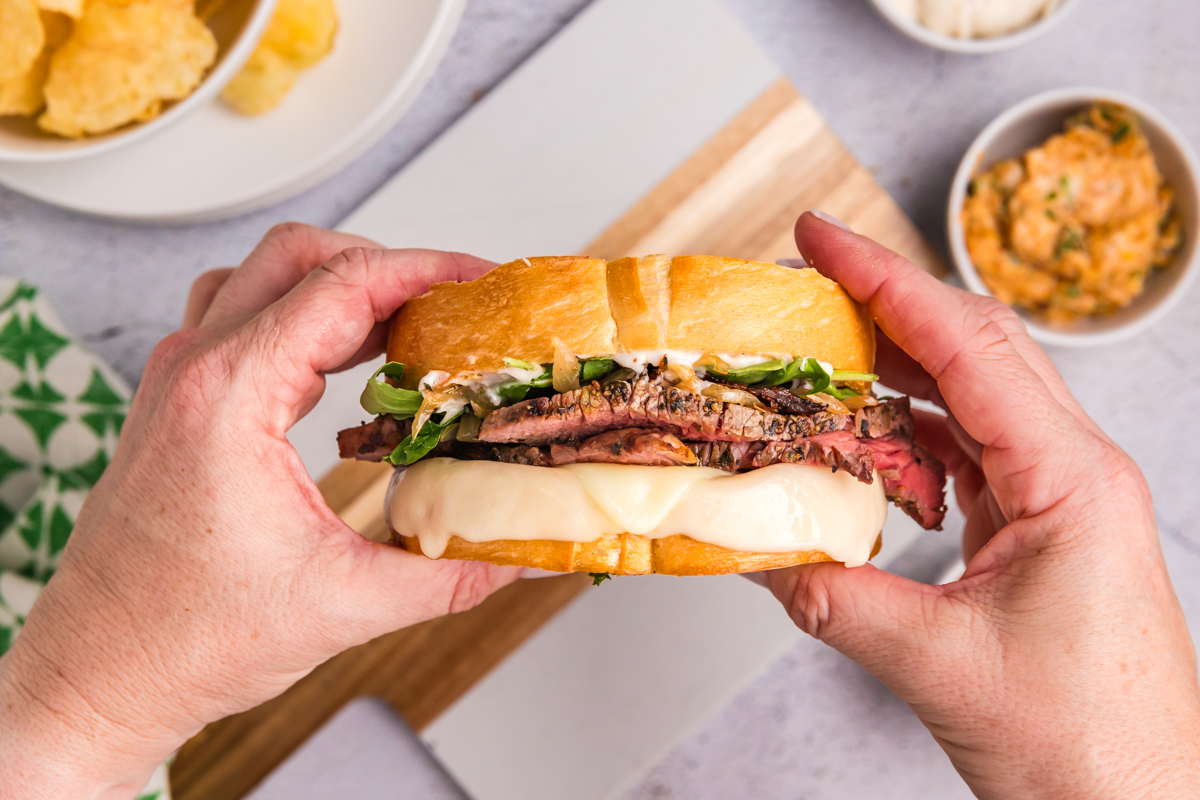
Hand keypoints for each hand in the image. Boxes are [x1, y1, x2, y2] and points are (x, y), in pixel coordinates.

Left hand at [0, 224, 519, 799]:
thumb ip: (449, 577)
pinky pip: (240, 319)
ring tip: (405, 325)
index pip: (340, 287)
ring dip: (336, 285)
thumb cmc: (185, 640)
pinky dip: (300, 318)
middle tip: (451, 302)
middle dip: (385, 265)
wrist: (98, 675)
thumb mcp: (342, 606)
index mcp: (228, 397)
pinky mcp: (174, 404)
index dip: (423, 271)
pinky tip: (345, 363)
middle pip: (297, 257)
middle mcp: (193, 371)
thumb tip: (524, 557)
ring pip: (261, 277)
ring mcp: (175, 382)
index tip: (480, 279)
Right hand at [765, 212, 1199, 798]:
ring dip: (893, 369)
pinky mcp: (1037, 529)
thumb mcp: (941, 667)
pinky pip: (965, 453)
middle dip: (887, 301)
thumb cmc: (1088, 744)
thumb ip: (837, 600)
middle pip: (974, 348)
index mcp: (1070, 479)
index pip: (966, 347)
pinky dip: (905, 436)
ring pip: (968, 397)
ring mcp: (1058, 498)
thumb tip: (756, 553)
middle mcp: (1072, 471)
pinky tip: (860, 443)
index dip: (884, 281)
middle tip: (809, 274)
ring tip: (819, 353)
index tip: (820, 238)